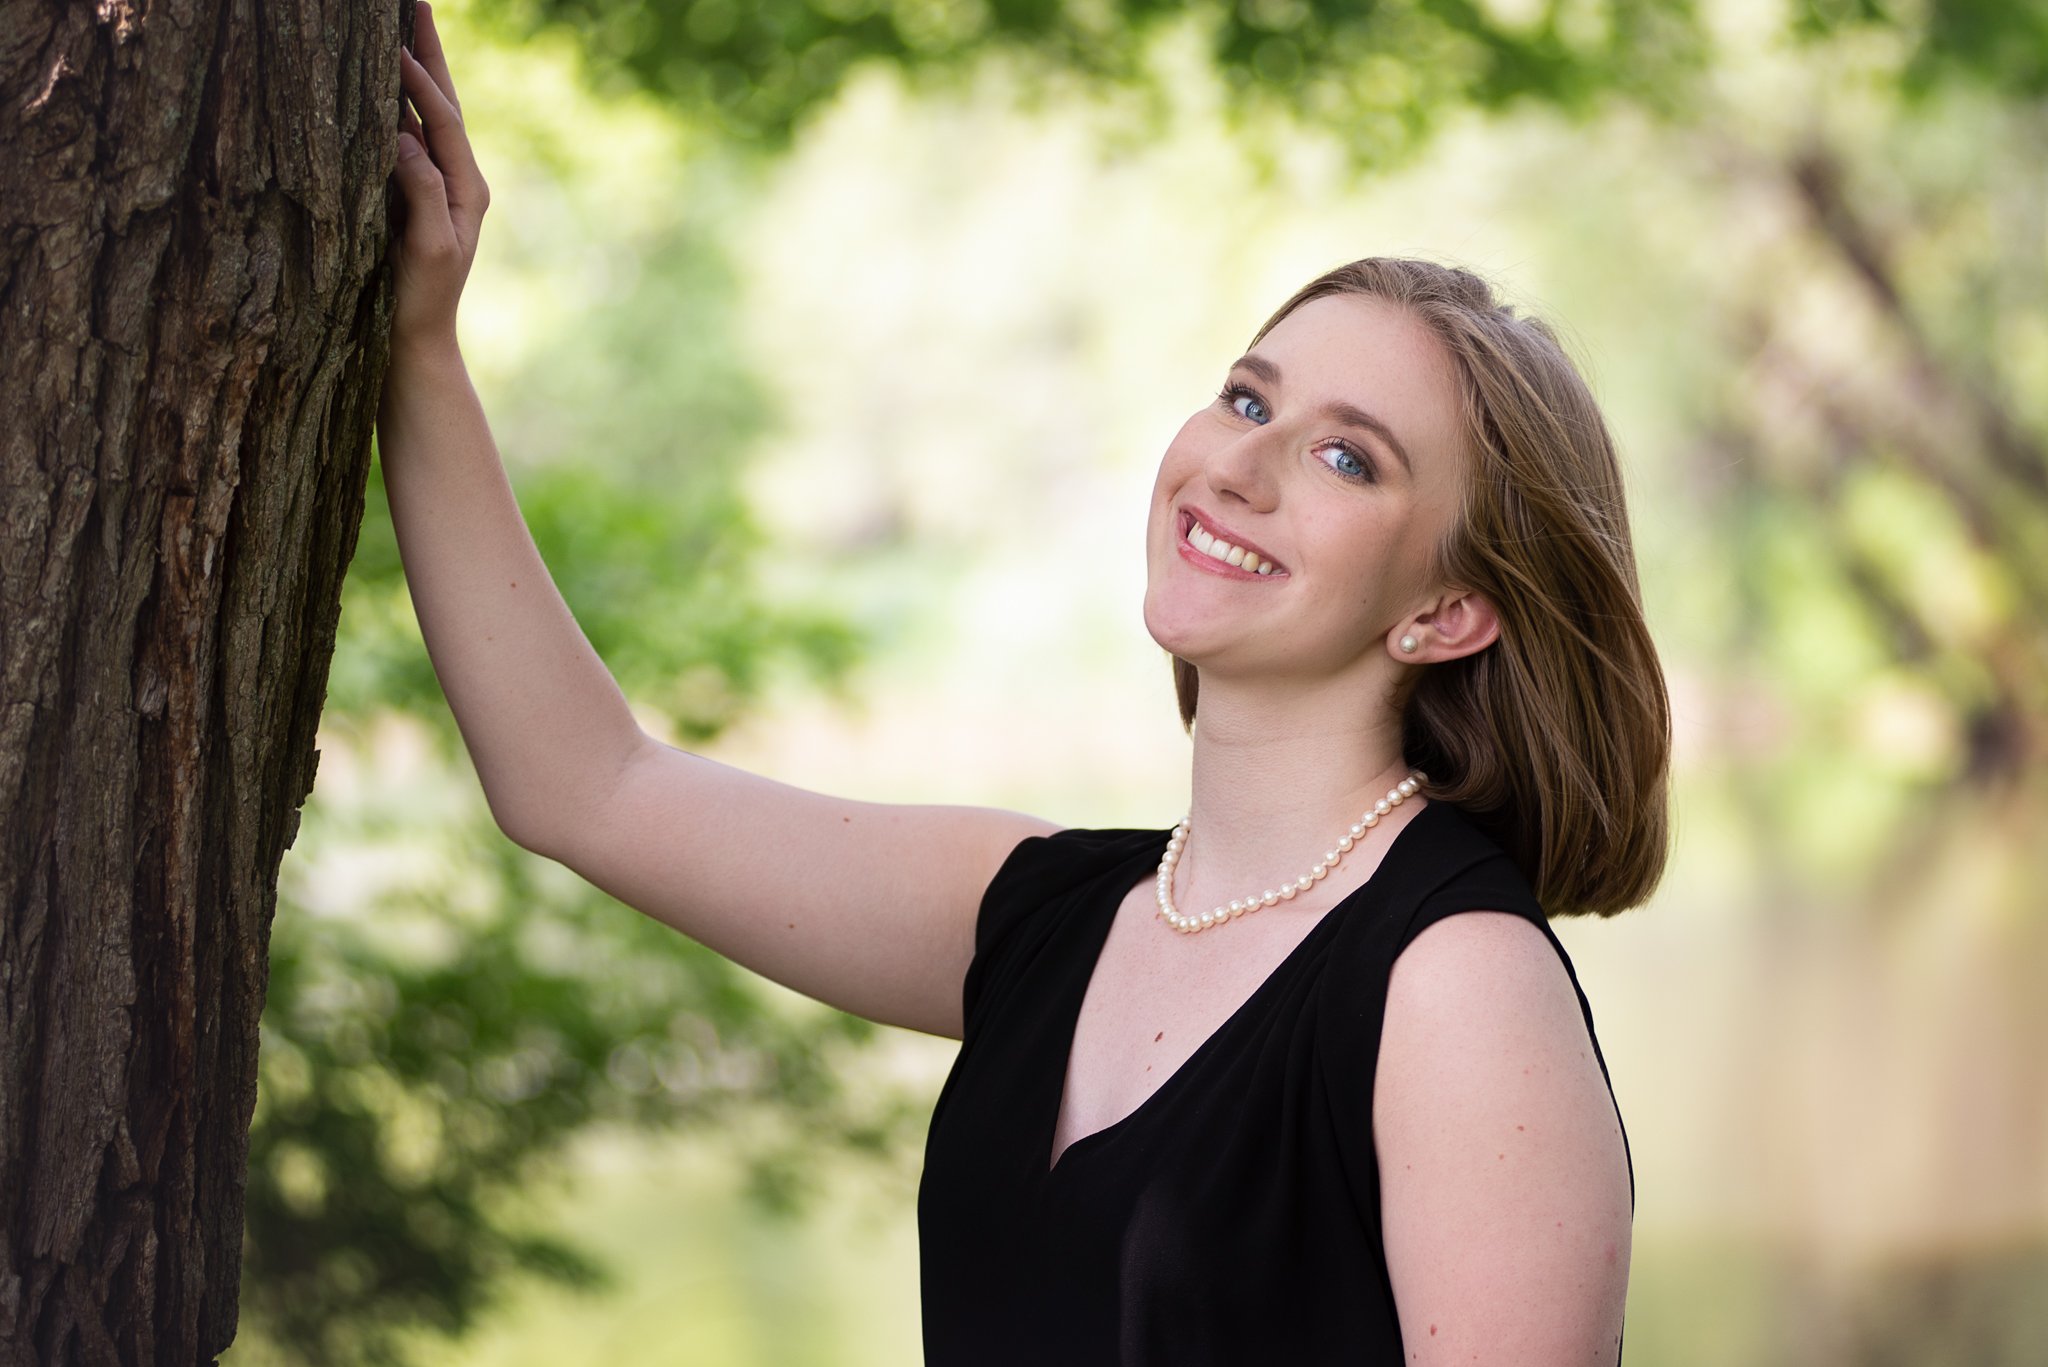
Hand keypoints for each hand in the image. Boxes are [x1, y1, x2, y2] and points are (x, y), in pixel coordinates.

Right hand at [388, 2, 485, 353]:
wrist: (415, 341)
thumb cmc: (422, 299)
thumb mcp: (428, 247)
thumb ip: (422, 190)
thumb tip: (402, 137)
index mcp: (468, 188)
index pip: (443, 119)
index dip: (419, 80)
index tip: (394, 42)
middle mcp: (456, 180)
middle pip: (442, 103)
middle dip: (427, 53)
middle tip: (414, 4)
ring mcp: (434, 188)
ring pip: (422, 116)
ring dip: (410, 72)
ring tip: (395, 30)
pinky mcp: (411, 198)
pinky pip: (403, 140)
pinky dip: (391, 106)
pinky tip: (376, 85)